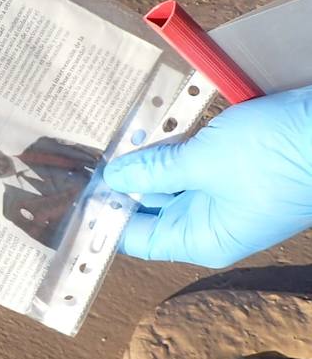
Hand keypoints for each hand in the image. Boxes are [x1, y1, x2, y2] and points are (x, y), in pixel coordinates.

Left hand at [103, 86, 311, 268]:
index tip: (78, 188)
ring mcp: (229, 195)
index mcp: (203, 238)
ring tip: (123, 130)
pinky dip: (178, 142)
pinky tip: (158, 120)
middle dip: (126, 177)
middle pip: (151, 205)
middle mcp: (213, 223)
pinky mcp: (242, 167)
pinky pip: (197, 159)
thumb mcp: (203, 161)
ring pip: (173, 178)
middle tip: (95, 148)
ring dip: (152, 154)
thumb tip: (115, 177)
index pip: (137, 237)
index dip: (106, 215)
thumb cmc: (281, 155)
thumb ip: (154, 169)